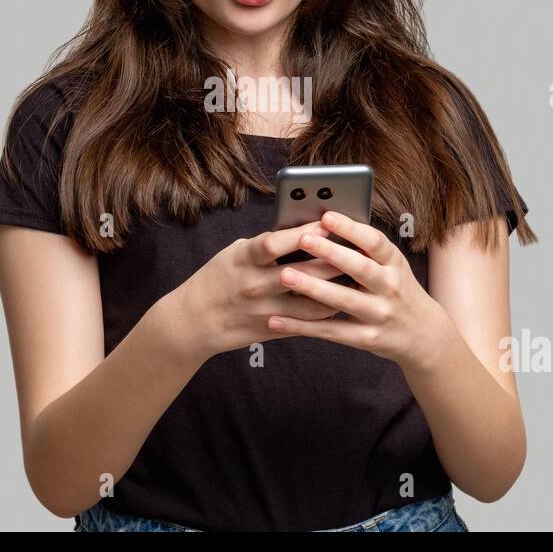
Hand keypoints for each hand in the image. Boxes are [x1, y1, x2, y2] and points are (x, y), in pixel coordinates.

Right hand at [174, 219, 349, 360]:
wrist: (194, 320)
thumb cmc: (219, 278)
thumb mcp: (235, 253)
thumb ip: (266, 245)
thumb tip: (306, 232)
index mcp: (244, 258)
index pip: (276, 243)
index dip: (304, 233)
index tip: (328, 223)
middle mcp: (254, 284)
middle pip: (303, 271)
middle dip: (333, 259)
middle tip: (357, 248)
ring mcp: (264, 309)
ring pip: (312, 300)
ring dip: (338, 287)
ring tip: (359, 275)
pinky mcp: (272, 328)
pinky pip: (308, 321)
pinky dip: (328, 309)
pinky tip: (343, 298)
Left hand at [264, 211, 445, 367]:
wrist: (424, 334)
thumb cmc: (396, 289)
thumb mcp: (392, 266)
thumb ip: (365, 249)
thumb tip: (327, 219)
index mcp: (394, 263)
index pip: (375, 242)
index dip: (351, 229)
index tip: (326, 216)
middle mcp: (390, 287)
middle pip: (359, 268)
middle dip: (331, 253)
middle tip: (303, 239)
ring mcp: (380, 314)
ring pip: (343, 300)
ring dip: (313, 287)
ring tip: (284, 275)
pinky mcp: (367, 338)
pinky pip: (331, 331)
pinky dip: (303, 326)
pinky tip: (277, 319)